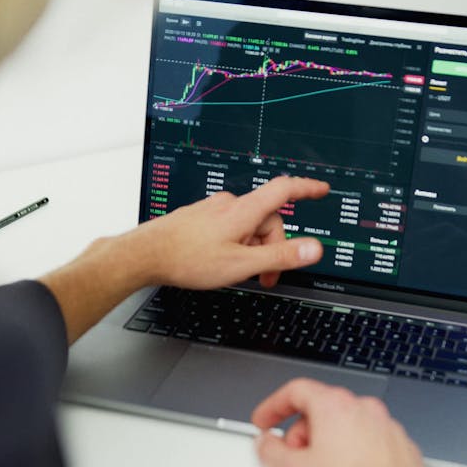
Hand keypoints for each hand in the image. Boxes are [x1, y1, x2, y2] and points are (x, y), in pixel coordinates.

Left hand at [127, 176, 328, 290]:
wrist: (145, 255)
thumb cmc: (187, 259)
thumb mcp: (241, 264)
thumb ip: (280, 257)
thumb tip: (314, 249)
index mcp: (244, 211)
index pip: (285, 190)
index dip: (307, 189)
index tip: (321, 189)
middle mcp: (229, 204)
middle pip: (267, 220)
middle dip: (272, 248)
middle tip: (264, 278)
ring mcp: (214, 210)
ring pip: (247, 227)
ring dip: (251, 250)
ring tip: (236, 272)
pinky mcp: (202, 218)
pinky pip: (230, 228)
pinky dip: (235, 245)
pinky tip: (219, 262)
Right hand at [252, 378, 446, 466]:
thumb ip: (269, 450)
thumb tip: (267, 444)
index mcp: (336, 406)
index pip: (297, 391)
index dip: (273, 406)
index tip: (265, 421)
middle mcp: (366, 410)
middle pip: (323, 408)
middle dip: (302, 432)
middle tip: (294, 459)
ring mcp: (389, 428)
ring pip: (349, 426)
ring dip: (330, 444)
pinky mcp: (403, 449)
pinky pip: (371, 442)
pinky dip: (357, 454)